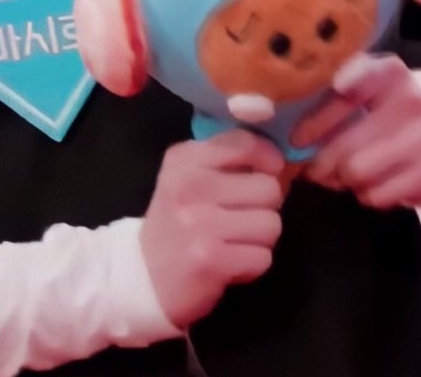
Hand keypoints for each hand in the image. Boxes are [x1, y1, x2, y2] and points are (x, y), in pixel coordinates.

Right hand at [140, 130, 284, 328]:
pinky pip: (262, 257)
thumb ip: (226, 159)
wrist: (143, 276)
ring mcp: (201, 223)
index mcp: (186, 159)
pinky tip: (229, 262)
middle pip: (269, 188)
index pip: (246, 144)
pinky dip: (252, 264)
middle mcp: (191, 186)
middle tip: (242, 217)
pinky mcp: (212, 260)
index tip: (269, 172)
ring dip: (260, 239)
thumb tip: (277, 159)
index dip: (269, 158)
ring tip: (235, 241)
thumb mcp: (188, 175)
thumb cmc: (176, 221)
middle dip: (264, 206)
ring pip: (271, 224)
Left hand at [292, 53, 420, 208]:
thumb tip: (282, 127)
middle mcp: (410, 103)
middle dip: (320, 163)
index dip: (314, 123)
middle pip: (344, 150)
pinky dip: (366, 193)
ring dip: (343, 179)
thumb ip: (332, 93)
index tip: (296, 139)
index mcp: (388, 72)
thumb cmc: (393, 105)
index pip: (342, 98)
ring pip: (357, 175)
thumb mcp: (369, 83)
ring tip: (343, 172)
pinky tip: (372, 180)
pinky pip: (377, 196)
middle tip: (312, 167)